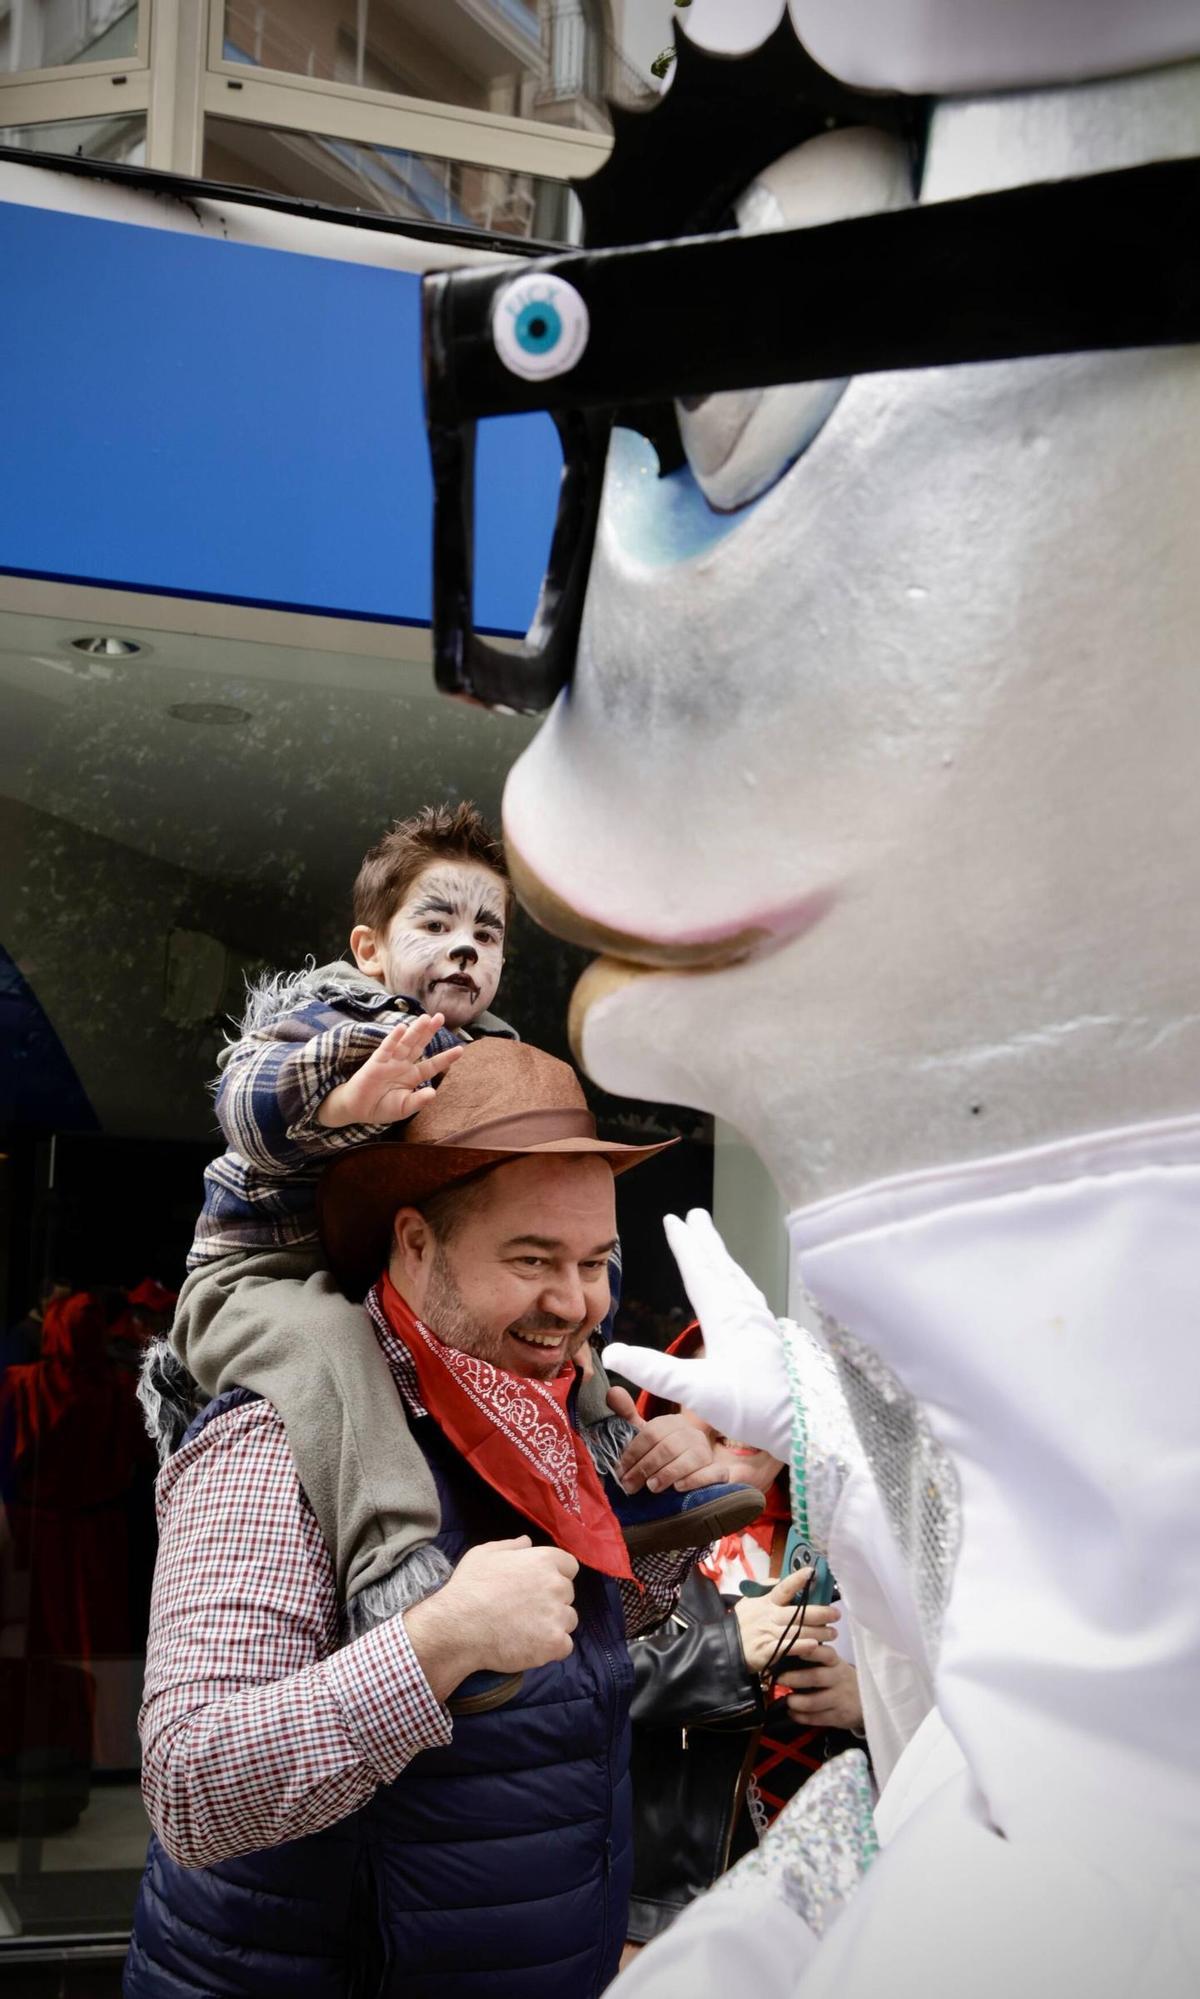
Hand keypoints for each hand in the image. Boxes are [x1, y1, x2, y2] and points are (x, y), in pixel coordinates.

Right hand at [316, 1014, 463, 1127]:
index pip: (432, 1064)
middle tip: (441, 1017)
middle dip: (430, 1031)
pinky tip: (402, 1028)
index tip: (461, 1049)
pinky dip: (393, 1038)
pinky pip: (386, 1048)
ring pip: (406, 1042)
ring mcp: (390, 1061)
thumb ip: (418, 1101)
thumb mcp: (404, 1108)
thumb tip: (433, 1093)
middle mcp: (403, 1065)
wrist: (357, 1110)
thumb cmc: (382, 1108)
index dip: (446, 1057)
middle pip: (420, 1045)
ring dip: (415, 1030)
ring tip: (426, 1018)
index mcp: (413, 1076)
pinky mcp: (376, 1062)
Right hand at [403, 1536, 577, 1700]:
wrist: (459, 1626)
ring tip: (527, 1631)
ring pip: (568, 1620)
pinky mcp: (554, 1643)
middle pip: (567, 1594)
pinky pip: (565, 1646)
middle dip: (552, 1601)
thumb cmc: (470, 1587)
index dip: (556, 1576)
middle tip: (526, 1611)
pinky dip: (551, 1649)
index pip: (569, 1566)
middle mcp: (556, 1585)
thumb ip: (511, 1545)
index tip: (539, 1587)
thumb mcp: (484, 1554)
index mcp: (544, 1560)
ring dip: (553, 1625)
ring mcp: (558, 1615)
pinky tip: (531, 1647)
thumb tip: (527, 1542)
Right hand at [605, 1211, 793, 1460]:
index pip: (700, 1273)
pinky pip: (749, 1295)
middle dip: (707, 1241)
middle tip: (696, 1215)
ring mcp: (761, 1324)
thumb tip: (613, 1352)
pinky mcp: (769, 1338)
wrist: (799, 1429)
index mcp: (727, 1318)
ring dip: (723, 1258)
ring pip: (738, 1280)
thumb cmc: (749, 1409)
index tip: (672, 1220)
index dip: (685, 1246)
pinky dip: (738, 1281)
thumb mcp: (695, 1392)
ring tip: (713, 1243)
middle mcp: (746, 1313)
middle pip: (722, 1268)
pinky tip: (739, 1290)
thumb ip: (654, 1371)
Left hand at [606, 1385, 721, 1493]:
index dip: (632, 1453)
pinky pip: (709, 1473)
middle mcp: (691, 1433)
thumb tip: (612, 1392)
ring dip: (666, 1474)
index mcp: (671, 1423)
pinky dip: (692, 1480)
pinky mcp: (719, 1470)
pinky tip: (678, 1487)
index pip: (650, 1434)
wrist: (697, 1473)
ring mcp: (706, 1451)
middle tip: (629, 1486)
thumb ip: (628, 1418)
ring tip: (651, 1487)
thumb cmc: (666, 1455)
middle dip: (644, 1468)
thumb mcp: (647, 1437)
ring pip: (687, 1459)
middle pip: (666, 1447)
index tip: (619, 1471)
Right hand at [733, 1569, 840, 1675]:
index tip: (812, 1572)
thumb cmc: (743, 1622)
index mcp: (767, 1601)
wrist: (726, 1646)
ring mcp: (769, 1634)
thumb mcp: (751, 1600)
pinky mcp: (768, 1651)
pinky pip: (788, 1648)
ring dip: (819, 1632)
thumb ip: (767, 1588)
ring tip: (833, 1633)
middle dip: (821, 1613)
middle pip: (799, 1613)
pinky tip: (815, 1646)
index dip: (797, 1579)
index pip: (783, 1588)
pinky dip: (802, 1646)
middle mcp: (770, 1616)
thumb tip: (784, 1578)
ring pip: (798, 1631)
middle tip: (836, 1614)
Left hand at [777, 1653, 862, 1731]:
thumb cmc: (841, 1679)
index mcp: (836, 1663)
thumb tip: (787, 1653)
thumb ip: (817, 1659)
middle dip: (795, 1678)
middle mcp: (839, 1679)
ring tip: (786, 1701)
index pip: (826, 1654)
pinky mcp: (839, 1717)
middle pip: (816, 1677)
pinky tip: (792, 1713)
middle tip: (779, 1679)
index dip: (812, 1652)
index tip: (797, 1650)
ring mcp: (840, 1699)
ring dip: (796, 1702)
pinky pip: (817, 1718)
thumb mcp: (835, 1666)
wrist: (868, 1701)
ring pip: (815, 1702)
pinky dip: (801, 1717)